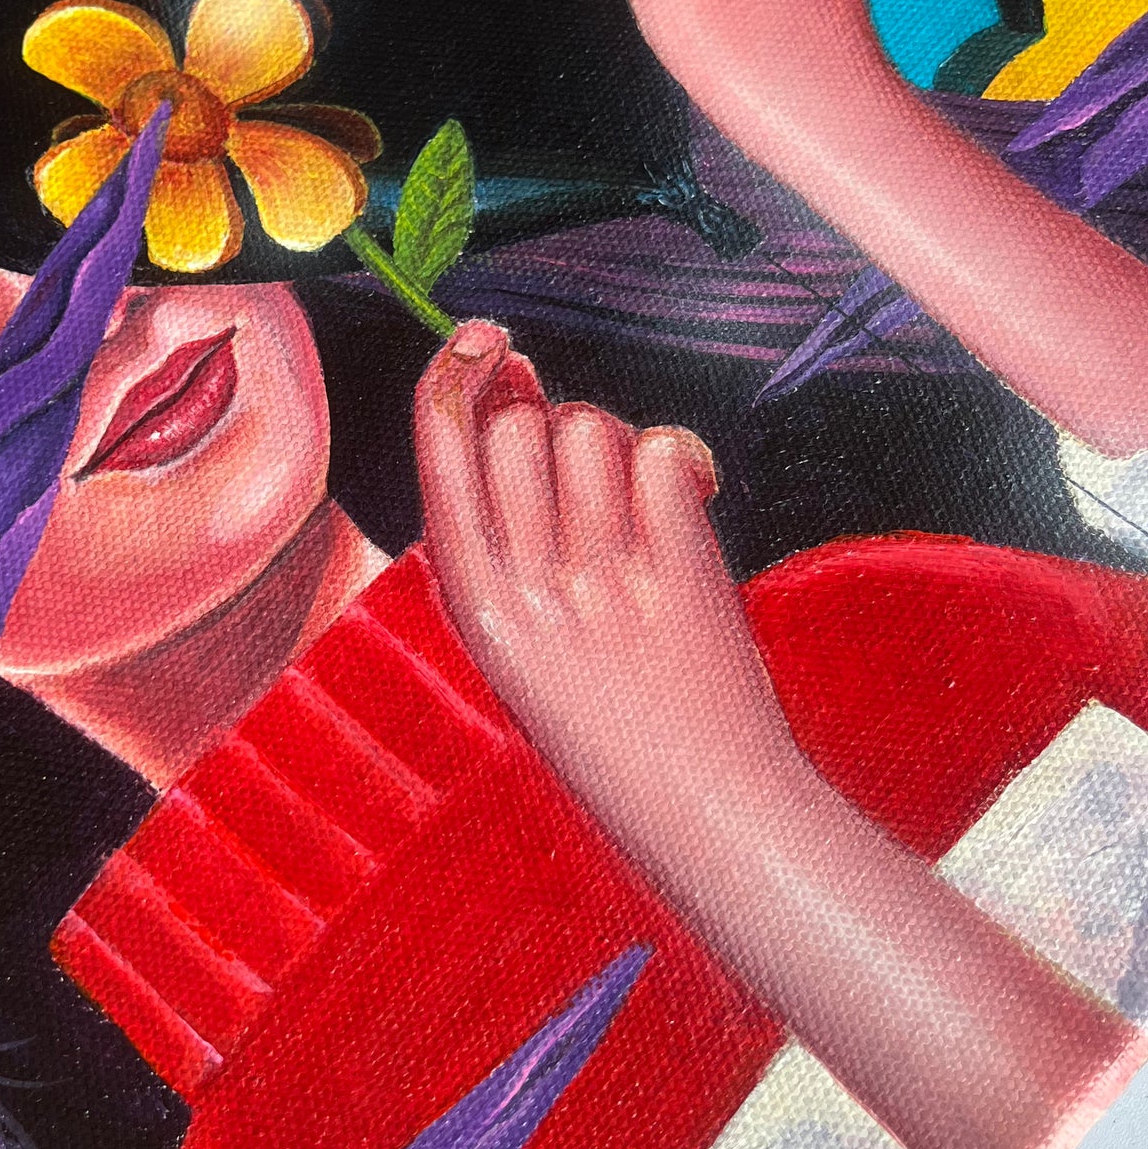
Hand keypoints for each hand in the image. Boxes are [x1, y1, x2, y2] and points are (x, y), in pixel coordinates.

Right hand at [413, 321, 809, 859]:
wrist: (707, 810)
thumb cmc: (619, 724)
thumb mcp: (527, 640)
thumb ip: (512, 536)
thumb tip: (517, 390)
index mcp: (477, 609)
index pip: (440, 454)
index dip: (454, 375)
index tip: (483, 338)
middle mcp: (530, 592)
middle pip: (515, 429)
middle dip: (550, 412)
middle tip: (581, 442)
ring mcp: (604, 582)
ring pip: (592, 431)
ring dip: (619, 440)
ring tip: (641, 498)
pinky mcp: (679, 575)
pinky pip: (661, 455)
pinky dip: (682, 461)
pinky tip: (695, 498)